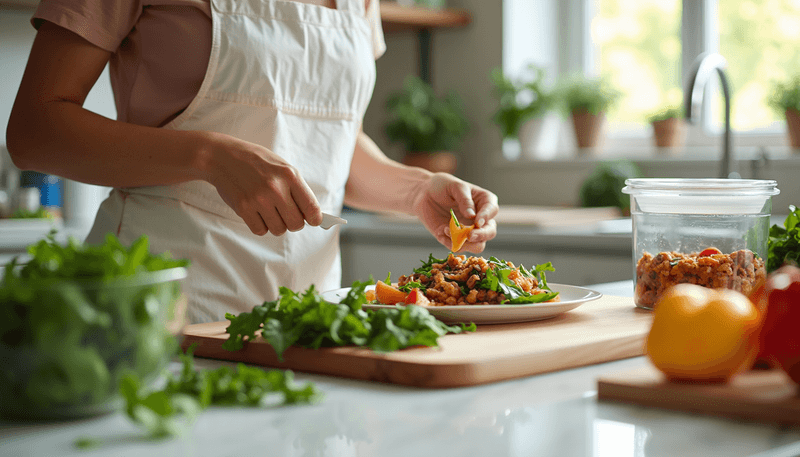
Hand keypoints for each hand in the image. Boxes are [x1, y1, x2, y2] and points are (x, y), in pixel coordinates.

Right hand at [204, 132, 322, 235]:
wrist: (222, 157)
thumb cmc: (255, 161)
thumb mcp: (281, 166)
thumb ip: (296, 188)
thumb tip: (310, 214)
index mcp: (290, 175)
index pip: (311, 207)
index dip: (315, 219)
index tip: (314, 221)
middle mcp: (276, 188)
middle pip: (296, 224)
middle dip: (293, 222)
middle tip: (286, 214)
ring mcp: (259, 199)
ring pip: (279, 230)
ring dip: (276, 224)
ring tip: (269, 210)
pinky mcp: (243, 208)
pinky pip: (260, 230)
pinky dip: (260, 226)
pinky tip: (257, 213)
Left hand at [410, 173, 498, 252]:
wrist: (424, 194)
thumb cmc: (442, 186)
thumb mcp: (454, 186)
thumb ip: (464, 199)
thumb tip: (472, 216)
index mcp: (484, 201)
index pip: (492, 210)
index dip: (486, 217)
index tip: (477, 221)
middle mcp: (480, 219)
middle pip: (490, 232)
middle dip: (481, 235)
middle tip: (470, 235)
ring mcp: (469, 231)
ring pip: (478, 245)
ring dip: (466, 243)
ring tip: (448, 230)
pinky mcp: (456, 239)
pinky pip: (458, 247)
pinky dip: (451, 243)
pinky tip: (442, 231)